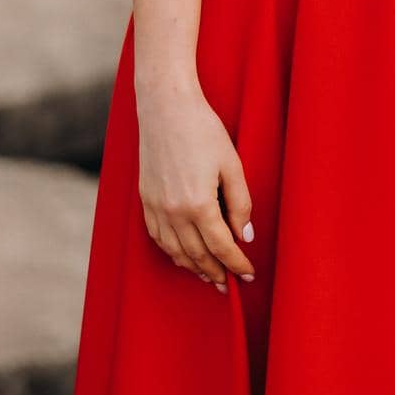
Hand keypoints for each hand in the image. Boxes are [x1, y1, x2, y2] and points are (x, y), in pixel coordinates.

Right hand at [136, 79, 255, 292]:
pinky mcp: (146, 201)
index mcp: (199, 204)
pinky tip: (184, 256)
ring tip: (210, 277)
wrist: (166, 108)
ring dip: (194, 268)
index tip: (248, 275)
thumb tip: (245, 236)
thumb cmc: (203, 130)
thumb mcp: (232, 163)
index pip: (222, 247)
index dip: (237, 264)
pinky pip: (159, 239)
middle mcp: (174, 213)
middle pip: (198, 255)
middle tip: (230, 285)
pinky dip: (173, 253)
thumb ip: (240, 202)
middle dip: (217, 273)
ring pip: (176, 252)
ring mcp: (156, 209)